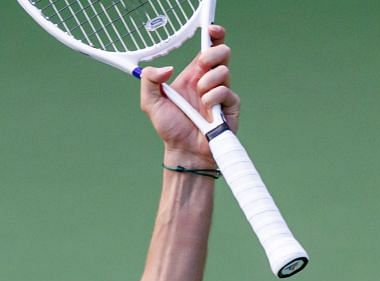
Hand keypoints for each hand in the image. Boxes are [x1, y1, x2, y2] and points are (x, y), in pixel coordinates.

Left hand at [139, 26, 237, 164]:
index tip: (211, 29)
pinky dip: (214, 98)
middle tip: (201, 67)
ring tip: (199, 98)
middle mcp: (209, 81)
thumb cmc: (170, 128)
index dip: (213, 35)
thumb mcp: (150, 103)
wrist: (183, 151)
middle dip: (212, 54)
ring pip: (224, 71)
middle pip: (222, 52)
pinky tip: (206, 109)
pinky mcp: (230, 106)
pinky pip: (226, 92)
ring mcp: (221, 93)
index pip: (208, 48)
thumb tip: (166, 68)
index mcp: (193, 75)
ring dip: (208, 83)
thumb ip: (150, 81)